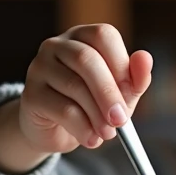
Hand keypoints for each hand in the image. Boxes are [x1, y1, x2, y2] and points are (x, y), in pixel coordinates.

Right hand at [20, 24, 151, 152]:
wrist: (56, 131)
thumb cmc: (92, 104)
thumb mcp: (120, 93)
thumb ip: (135, 78)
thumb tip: (145, 58)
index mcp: (83, 37)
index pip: (103, 35)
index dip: (120, 62)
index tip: (131, 91)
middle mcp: (57, 45)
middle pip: (86, 59)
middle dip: (109, 93)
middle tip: (121, 120)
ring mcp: (39, 67)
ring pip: (74, 86)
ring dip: (97, 115)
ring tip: (108, 133)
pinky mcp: (31, 94)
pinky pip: (61, 109)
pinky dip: (82, 127)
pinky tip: (92, 139)